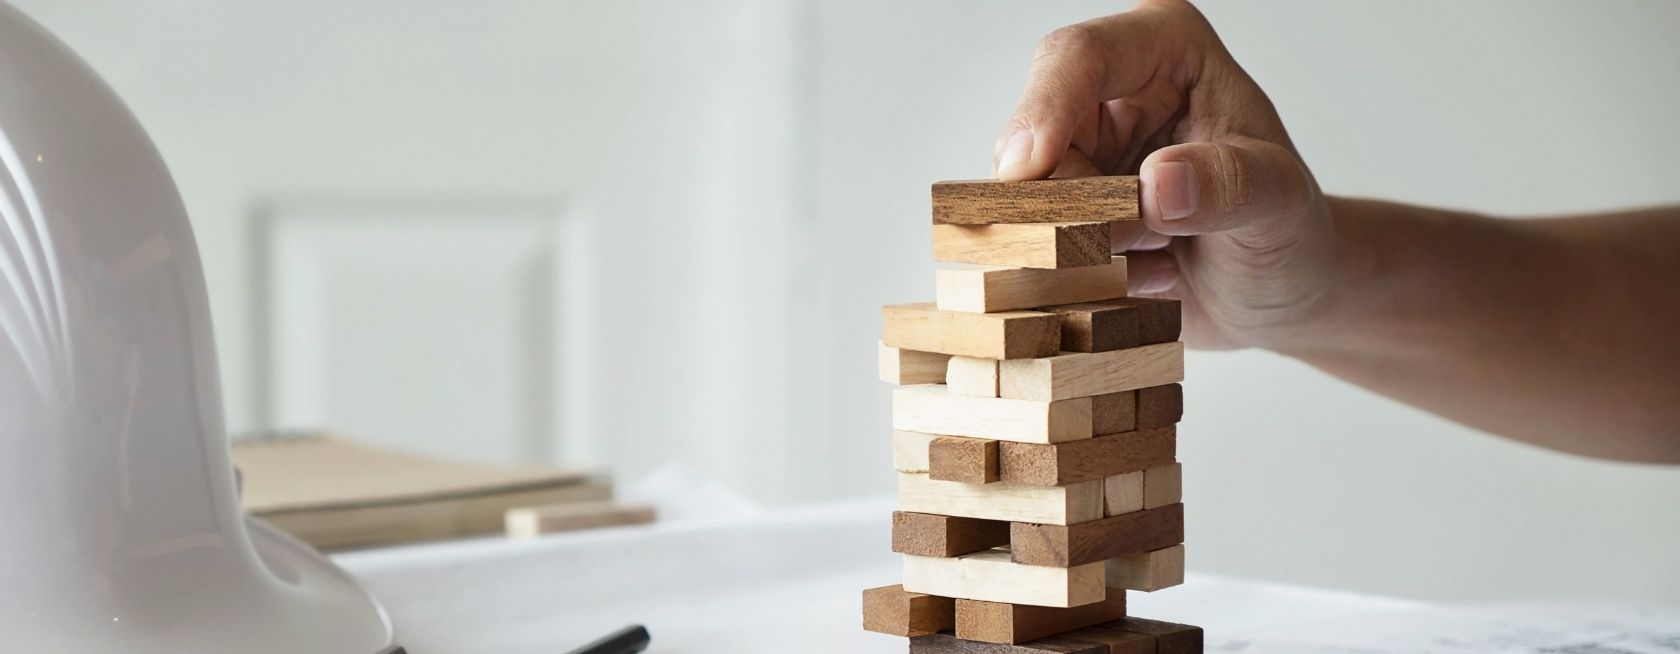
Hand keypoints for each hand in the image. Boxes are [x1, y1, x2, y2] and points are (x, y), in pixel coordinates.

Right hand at [996, 0, 1348, 350]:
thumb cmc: (1287, 234)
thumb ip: (1230, 186)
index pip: (1079, 57)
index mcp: (1166, 49)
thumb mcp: (1280, 207)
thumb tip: (1158, 184)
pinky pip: (1028, 241)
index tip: (1027, 172)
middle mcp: (1111, 88)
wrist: (1276, 293)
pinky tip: (1140, 275)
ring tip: (1157, 259)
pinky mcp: (1061, 205)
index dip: (1043, 110)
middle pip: (1034, 136)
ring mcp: (1080, 148)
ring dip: (1080, 246)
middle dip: (1072, 203)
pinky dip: (1076, 272)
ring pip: (1022, 195)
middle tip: (1140, 242)